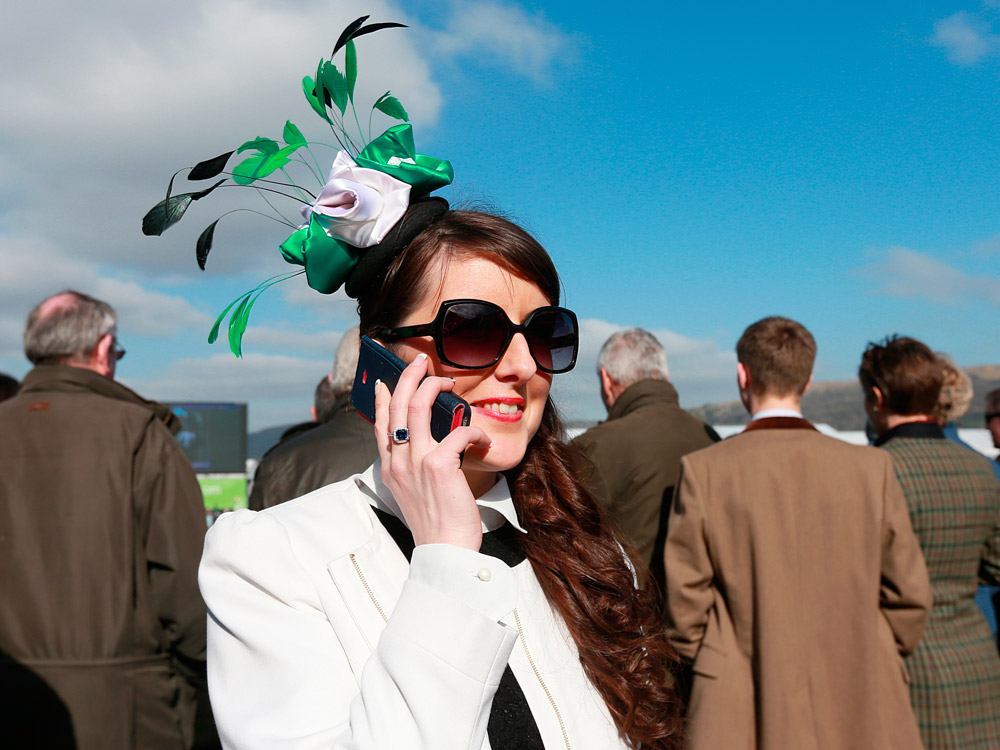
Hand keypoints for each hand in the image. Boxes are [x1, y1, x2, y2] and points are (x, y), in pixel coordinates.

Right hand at [374, 353, 491, 549]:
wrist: (444, 550)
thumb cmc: (436, 523)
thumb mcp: (413, 492)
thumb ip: (413, 466)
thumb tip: (426, 443)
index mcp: (390, 468)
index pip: (381, 424)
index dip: (384, 399)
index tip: (387, 383)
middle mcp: (398, 461)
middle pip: (398, 406)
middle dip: (408, 377)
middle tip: (421, 362)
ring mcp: (416, 461)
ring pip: (419, 408)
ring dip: (435, 387)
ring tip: (449, 382)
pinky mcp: (439, 465)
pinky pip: (458, 432)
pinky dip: (473, 430)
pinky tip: (483, 439)